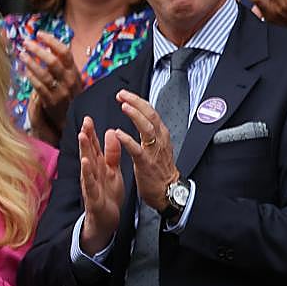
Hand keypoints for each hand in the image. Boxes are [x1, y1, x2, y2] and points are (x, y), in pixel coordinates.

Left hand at [22, 33, 82, 138]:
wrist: (73, 119)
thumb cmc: (70, 96)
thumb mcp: (72, 79)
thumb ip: (63, 64)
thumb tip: (50, 45)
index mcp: (75, 72)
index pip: (65, 52)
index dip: (51, 41)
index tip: (40, 34)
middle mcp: (69, 81)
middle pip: (53, 61)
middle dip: (37, 49)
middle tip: (26, 42)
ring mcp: (61, 92)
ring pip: (44, 73)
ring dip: (31, 62)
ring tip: (22, 54)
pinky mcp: (51, 101)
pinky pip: (39, 86)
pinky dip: (31, 77)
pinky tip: (25, 70)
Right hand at [78, 116, 124, 253]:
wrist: (107, 219)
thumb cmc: (108, 194)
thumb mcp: (112, 171)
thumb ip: (111, 153)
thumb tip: (111, 132)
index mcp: (98, 166)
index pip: (93, 146)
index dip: (91, 132)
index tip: (88, 118)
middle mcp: (92, 173)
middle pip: (88, 152)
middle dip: (86, 136)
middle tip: (85, 122)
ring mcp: (91, 184)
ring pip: (87, 165)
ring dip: (84, 151)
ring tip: (83, 136)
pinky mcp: (93, 197)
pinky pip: (90, 183)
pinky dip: (88, 173)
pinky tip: (86, 163)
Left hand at [113, 90, 178, 212]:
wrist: (168, 190)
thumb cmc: (161, 170)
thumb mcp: (160, 146)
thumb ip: (152, 132)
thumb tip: (143, 118)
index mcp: (161, 135)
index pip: (151, 112)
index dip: (138, 101)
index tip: (124, 95)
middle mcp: (160, 140)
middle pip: (150, 115)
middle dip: (136, 102)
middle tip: (121, 95)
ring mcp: (154, 151)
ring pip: (147, 128)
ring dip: (135, 116)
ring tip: (123, 106)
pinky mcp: (146, 163)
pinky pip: (137, 149)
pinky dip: (127, 140)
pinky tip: (118, 133)